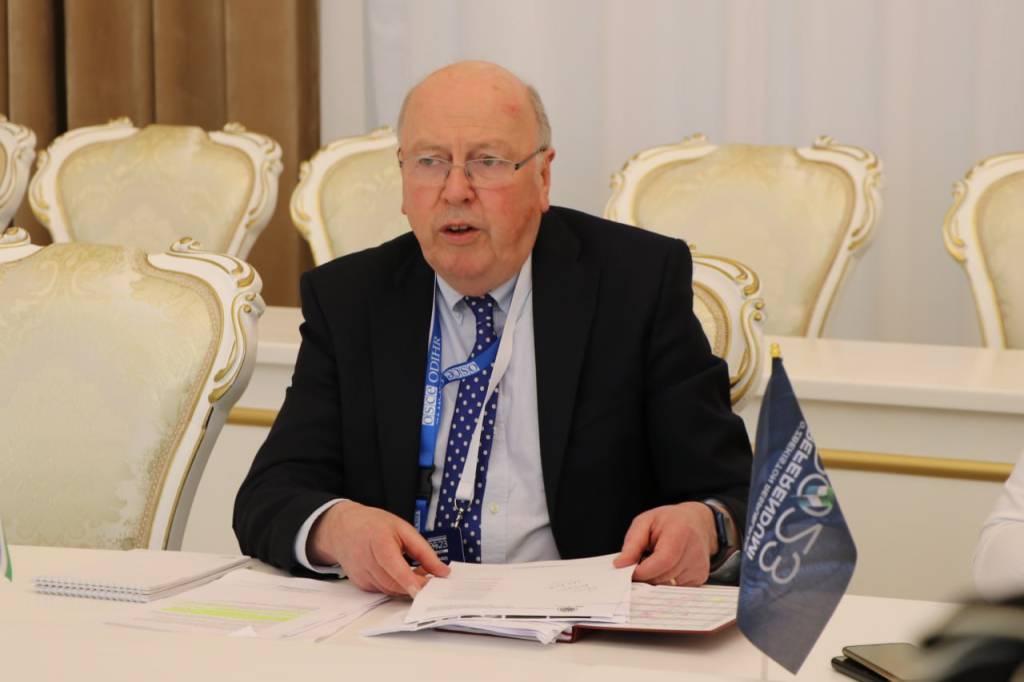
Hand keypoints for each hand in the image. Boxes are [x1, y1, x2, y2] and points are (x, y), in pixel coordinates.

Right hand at [307, 500, 449, 596]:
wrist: (343, 528)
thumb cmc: (374, 525)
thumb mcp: (403, 528)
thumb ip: (424, 551)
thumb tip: (443, 571)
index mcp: (379, 542)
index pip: (394, 566)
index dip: (409, 581)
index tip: (424, 590)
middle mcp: (367, 561)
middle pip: (395, 583)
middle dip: (415, 585)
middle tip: (432, 579)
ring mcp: (361, 575)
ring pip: (390, 590)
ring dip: (407, 586)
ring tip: (418, 572)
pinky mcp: (360, 584)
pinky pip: (383, 590)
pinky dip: (395, 586)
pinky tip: (400, 573)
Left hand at [613, 502, 716, 585]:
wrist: (696, 522)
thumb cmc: (668, 521)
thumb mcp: (645, 522)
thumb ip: (632, 544)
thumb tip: (620, 565)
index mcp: (680, 532)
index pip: (663, 561)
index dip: (643, 571)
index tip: (629, 571)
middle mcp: (694, 552)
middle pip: (663, 577)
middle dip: (645, 577)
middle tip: (638, 566)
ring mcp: (699, 567)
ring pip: (667, 586)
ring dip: (654, 579)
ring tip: (653, 562)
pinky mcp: (700, 578)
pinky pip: (675, 588)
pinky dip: (665, 582)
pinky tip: (665, 568)